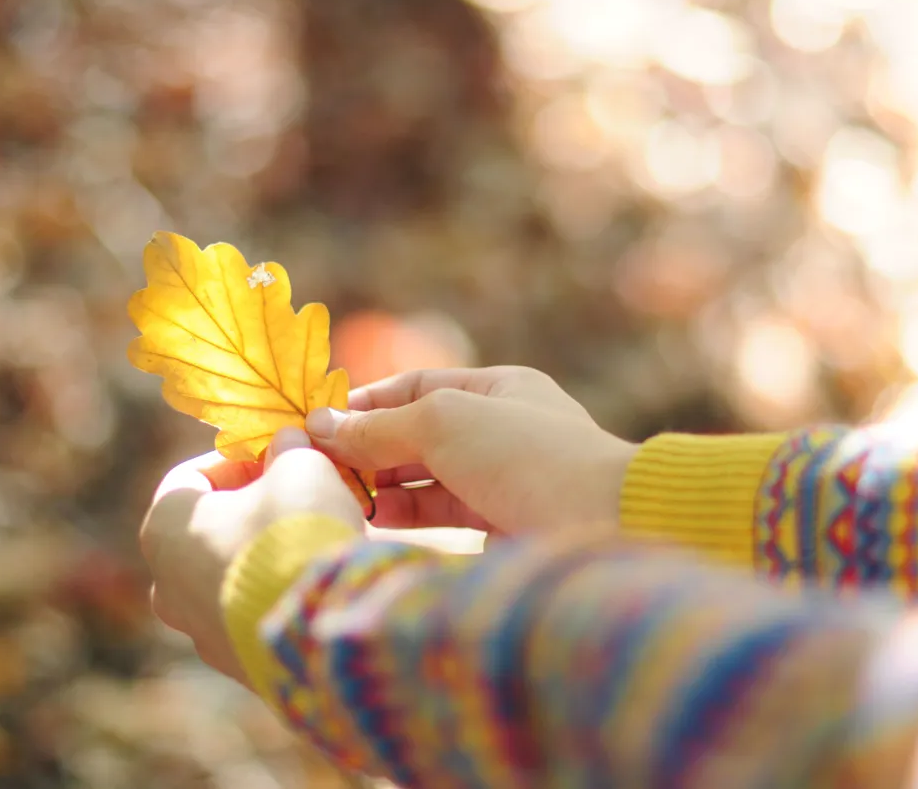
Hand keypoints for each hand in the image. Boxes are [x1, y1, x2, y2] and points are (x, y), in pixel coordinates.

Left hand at [139, 429, 364, 685]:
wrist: (324, 629)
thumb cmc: (297, 532)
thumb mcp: (300, 466)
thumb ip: (289, 449)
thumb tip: (288, 442)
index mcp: (164, 529)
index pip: (189, 478)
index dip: (237, 459)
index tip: (277, 454)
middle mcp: (167, 587)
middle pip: (209, 531)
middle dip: (253, 509)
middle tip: (300, 495)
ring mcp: (200, 635)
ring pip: (232, 578)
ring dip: (267, 555)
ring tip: (317, 539)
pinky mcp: (239, 667)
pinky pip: (257, 618)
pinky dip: (282, 596)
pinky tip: (321, 582)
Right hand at [304, 366, 637, 535]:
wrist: (605, 524)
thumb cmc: (527, 455)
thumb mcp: (444, 422)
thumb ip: (379, 427)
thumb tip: (318, 425)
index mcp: (500, 388)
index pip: (417, 388)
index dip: (366, 404)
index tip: (316, 423)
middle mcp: (502, 432)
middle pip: (417, 435)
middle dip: (366, 449)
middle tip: (313, 466)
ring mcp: (503, 482)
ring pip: (426, 479)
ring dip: (379, 485)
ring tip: (334, 494)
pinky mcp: (502, 529)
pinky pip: (441, 516)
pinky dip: (404, 515)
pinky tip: (369, 520)